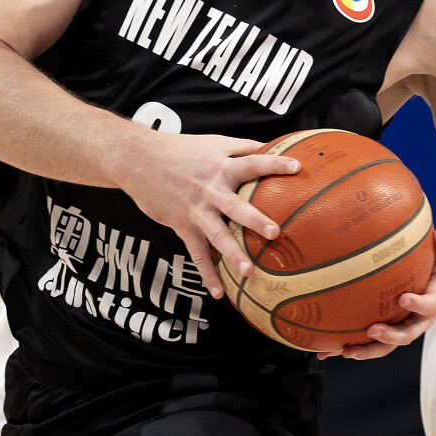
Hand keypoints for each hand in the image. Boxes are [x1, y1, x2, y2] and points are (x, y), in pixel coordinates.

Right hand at [127, 132, 298, 298]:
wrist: (138, 160)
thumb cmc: (179, 149)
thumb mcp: (212, 142)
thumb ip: (241, 146)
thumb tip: (271, 145)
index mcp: (221, 167)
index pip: (252, 164)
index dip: (274, 164)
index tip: (297, 168)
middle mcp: (210, 190)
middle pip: (235, 206)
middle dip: (254, 220)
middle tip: (275, 232)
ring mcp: (196, 210)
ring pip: (216, 235)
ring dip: (232, 254)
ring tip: (249, 271)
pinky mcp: (182, 225)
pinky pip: (196, 253)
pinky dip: (206, 273)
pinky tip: (218, 292)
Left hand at [332, 227, 435, 361]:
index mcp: (433, 302)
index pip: (428, 306)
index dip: (417, 304)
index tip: (402, 298)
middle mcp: (417, 321)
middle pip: (405, 336)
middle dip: (389, 336)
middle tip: (372, 330)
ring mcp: (401, 328)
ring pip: (385, 346)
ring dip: (366, 350)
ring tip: (346, 351)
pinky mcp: (386, 331)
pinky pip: (369, 343)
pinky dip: (349, 348)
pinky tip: (326, 352)